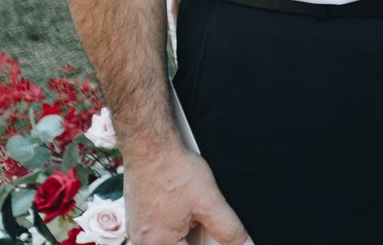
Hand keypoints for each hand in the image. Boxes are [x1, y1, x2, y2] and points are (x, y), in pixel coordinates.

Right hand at [125, 147, 249, 244]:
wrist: (150, 147)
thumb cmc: (172, 170)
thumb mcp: (209, 201)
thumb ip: (228, 228)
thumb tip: (245, 243)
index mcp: (159, 244)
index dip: (210, 243)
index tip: (212, 231)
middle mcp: (143, 242)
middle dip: (197, 234)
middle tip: (200, 215)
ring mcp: (138, 230)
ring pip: (172, 238)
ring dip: (186, 228)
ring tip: (189, 206)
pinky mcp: (138, 218)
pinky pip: (160, 228)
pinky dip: (175, 221)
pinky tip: (181, 203)